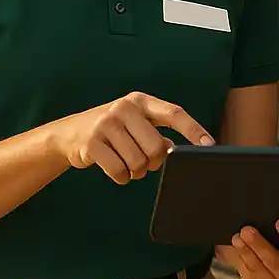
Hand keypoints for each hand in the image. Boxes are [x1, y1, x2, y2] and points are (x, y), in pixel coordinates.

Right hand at [51, 92, 212, 184]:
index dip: (193, 129)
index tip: (209, 144)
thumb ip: (156, 134)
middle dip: (154, 162)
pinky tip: (115, 169)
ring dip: (136, 171)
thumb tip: (176, 151)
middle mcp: (124, 108)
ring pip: (138, 162)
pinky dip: (121, 177)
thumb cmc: (113, 130)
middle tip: (145, 161)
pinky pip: (119, 171)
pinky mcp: (91, 143)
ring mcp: (106, 124)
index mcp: (141, 101)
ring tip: (127, 163)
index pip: (174, 113)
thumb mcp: (135, 124)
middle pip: (157, 147)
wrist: (69, 133)